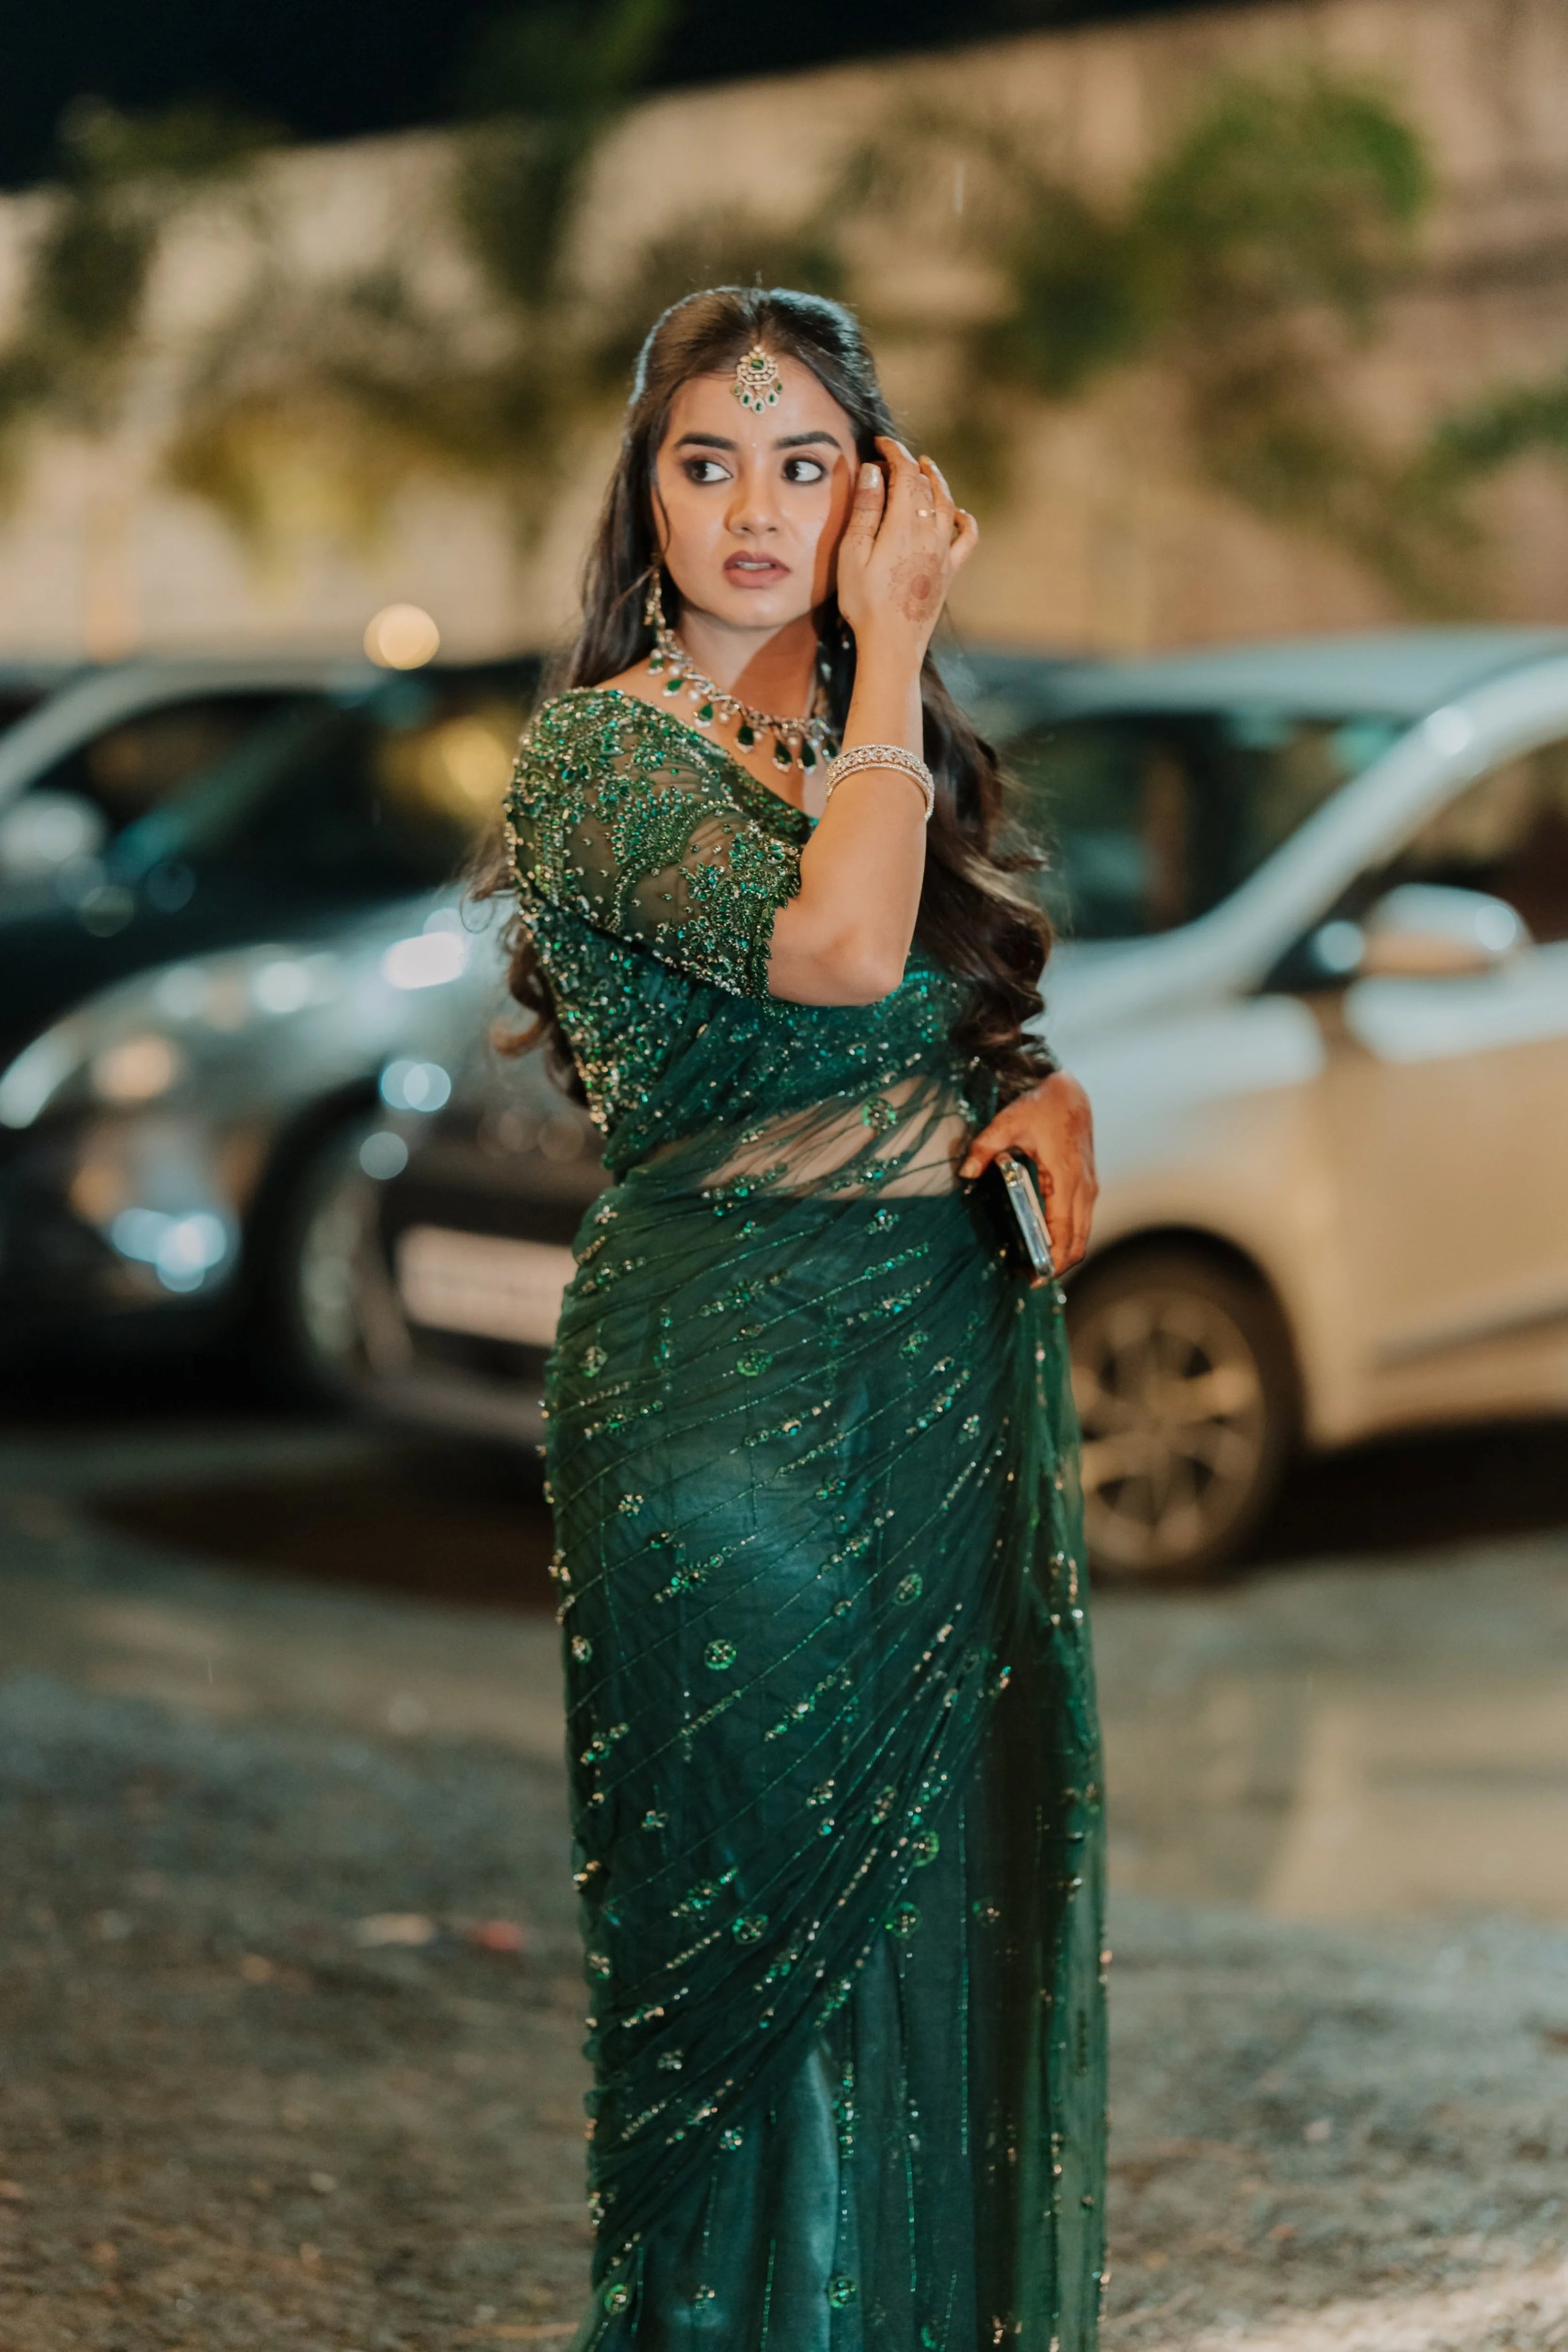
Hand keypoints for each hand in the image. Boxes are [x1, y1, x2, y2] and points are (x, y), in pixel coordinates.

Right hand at [835, 436, 977, 660]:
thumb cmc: (865, 602)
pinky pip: (967, 538)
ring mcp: (944, 552)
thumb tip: (873, 471)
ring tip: (928, 469)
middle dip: (911, 465)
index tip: (881, 443)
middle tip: (894, 457)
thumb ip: (865, 510)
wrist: (892, 645)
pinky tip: (959, 513)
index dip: (895, 452)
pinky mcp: (949, 571)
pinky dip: (965, 519)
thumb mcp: (853, 554)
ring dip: (937, 482)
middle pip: (926, 486)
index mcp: (905, 524)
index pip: (905, 474)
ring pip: (948, 504)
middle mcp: (931, 533)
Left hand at [959, 1070, 1097, 1272]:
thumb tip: (965, 1172)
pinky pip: (1082, 1221)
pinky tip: (1045, 1242)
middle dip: (1057, 1266)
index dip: (1051, 1260)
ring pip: (1083, 1233)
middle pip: (1078, 1242)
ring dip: (1063, 1254)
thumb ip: (984, 1148)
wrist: (1067, 1090)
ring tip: (1034, 1267)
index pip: (1064, 1232)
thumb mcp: (1006, 1122)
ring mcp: (1089, 1186)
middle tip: (1028, 1279)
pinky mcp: (1087, 1183)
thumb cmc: (1039, 1105)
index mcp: (1066, 1178)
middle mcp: (1083, 1187)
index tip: (1034, 1277)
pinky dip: (1068, 1237)